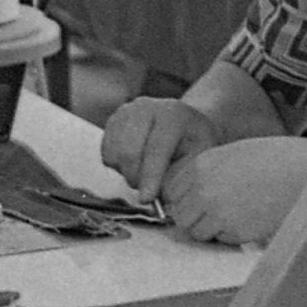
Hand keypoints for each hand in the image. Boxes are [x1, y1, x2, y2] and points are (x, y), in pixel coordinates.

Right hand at [98, 95, 217, 198]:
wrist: (187, 123)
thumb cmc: (195, 144)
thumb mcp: (199, 158)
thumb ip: (182, 176)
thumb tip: (164, 198)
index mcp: (173, 114)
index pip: (156, 149)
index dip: (150, 177)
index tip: (146, 199)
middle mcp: (146, 107)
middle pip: (129, 152)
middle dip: (137, 178)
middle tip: (149, 188)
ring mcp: (126, 112)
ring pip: (115, 154)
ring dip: (128, 172)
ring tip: (146, 170)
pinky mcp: (113, 120)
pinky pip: (107, 153)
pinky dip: (119, 165)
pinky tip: (136, 161)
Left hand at [166, 134, 306, 245]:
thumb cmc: (282, 160)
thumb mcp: (237, 154)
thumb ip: (211, 171)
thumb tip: (193, 194)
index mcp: (203, 163)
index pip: (171, 190)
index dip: (184, 198)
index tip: (197, 201)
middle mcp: (204, 187)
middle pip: (180, 214)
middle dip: (194, 217)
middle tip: (217, 213)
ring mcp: (218, 210)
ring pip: (197, 232)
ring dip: (211, 229)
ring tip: (237, 216)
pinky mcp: (235, 230)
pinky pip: (221, 240)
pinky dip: (231, 236)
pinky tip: (251, 220)